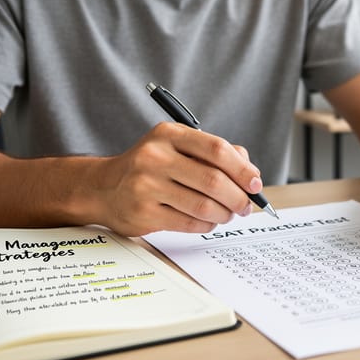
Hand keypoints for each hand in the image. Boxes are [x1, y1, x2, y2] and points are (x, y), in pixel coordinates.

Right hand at [86, 122, 263, 235]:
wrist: (103, 188)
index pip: (217, 149)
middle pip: (214, 181)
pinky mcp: (143, 212)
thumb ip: (214, 154)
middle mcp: (155, 157)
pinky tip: (208, 221)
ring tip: (228, 213)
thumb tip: (250, 173)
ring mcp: (147, 186)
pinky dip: (207, 225)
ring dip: (224, 213)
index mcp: (169, 135)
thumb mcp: (177, 148)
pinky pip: (189, 223)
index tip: (255, 183)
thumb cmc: (151, 167)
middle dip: (238, 197)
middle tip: (246, 205)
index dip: (242, 169)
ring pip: (204, 206)